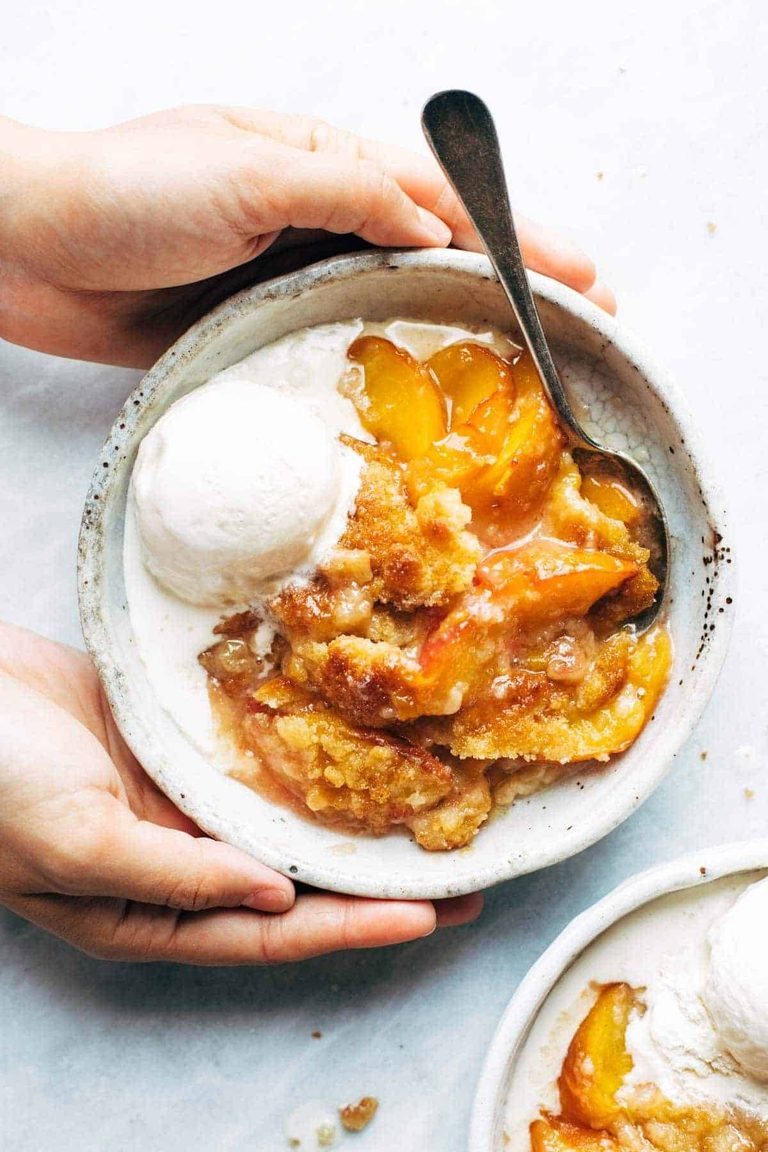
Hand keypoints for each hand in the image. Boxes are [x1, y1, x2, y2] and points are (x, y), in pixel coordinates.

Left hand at [0, 106, 613, 367]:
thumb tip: (427, 220)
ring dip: (461, 328)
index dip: (518, 237)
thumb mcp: (246, 171)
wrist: (32, 249)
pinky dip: (387, 367)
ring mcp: (291, 275)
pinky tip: (422, 394)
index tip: (583, 277)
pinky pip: (339, 346)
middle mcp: (317, 217)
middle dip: (512, 284)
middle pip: (436, 251)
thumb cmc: (127, 191)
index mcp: (322, 161)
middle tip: (583, 325)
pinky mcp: (260, 326)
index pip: (444, 198)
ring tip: (524, 366)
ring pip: (396, 301)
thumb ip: (343, 190)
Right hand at [0, 622, 480, 963]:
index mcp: (148, 910)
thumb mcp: (80, 844)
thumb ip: (175, 877)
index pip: (268, 932)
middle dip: (370, 884)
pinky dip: (304, 757)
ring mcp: (182, 800)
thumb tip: (274, 895)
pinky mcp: (182, 746)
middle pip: (292, 882)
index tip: (425, 916)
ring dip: (347, 821)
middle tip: (456, 879)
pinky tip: (354, 747)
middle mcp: (178, 862)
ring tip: (424, 818)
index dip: (349, 926)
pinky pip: (257, 756)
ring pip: (282, 820)